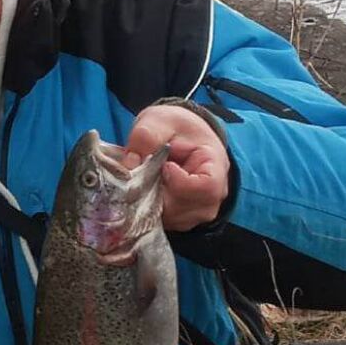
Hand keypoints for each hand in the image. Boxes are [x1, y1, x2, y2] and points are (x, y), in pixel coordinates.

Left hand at [125, 105, 229, 232]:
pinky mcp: (184, 219)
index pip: (206, 187)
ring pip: (172, 219)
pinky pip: (165, 223)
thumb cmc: (175, 127)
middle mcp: (213, 195)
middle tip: (144, 174)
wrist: (181, 135)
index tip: (164, 166)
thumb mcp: (159, 121)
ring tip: (147, 179)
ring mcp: (199, 211)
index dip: (179, 182)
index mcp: (216, 166)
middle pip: (185, 208)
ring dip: (151, 202)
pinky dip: (150, 209)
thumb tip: (129, 165)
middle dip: (156, 193)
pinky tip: (148, 190)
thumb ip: (145, 137)